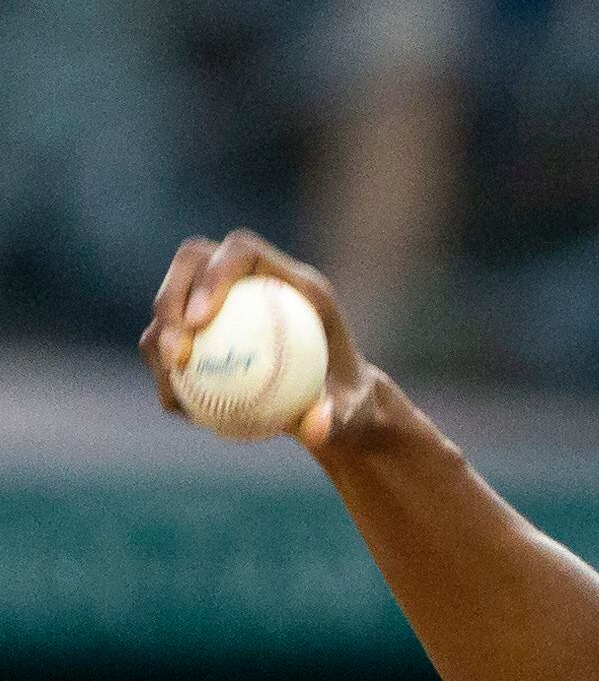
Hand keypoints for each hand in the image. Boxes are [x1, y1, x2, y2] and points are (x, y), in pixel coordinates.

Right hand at [141, 230, 372, 451]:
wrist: (338, 407)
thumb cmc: (352, 405)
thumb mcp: (356, 415)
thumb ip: (339, 419)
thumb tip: (317, 428)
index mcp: (295, 282)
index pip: (243, 251)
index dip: (215, 274)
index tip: (200, 322)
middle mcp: (254, 282)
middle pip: (193, 261)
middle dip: (172, 299)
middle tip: (177, 352)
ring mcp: (224, 302)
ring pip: (171, 302)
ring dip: (160, 339)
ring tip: (171, 384)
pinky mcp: (204, 329)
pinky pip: (169, 341)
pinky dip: (164, 370)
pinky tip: (176, 406)